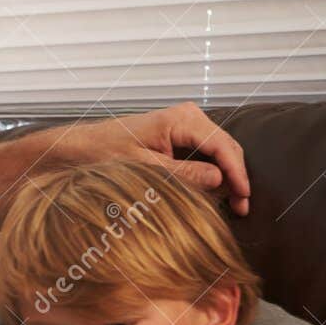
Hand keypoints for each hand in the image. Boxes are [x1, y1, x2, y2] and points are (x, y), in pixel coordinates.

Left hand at [62, 103, 250, 215]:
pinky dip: (212, 171)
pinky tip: (214, 192)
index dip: (237, 173)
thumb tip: (219, 180)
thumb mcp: (144, 168)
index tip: (244, 197)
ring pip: (218, 151)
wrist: (81, 146)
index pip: (222, 146)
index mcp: (182, 119)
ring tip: (233, 204)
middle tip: (242, 207)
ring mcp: (185, 125)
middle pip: (226, 147)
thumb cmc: (105, 152)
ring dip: (226, 176)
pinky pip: (204, 153)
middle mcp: (189, 117)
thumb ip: (182, 174)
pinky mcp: (179, 135)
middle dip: (236, 176)